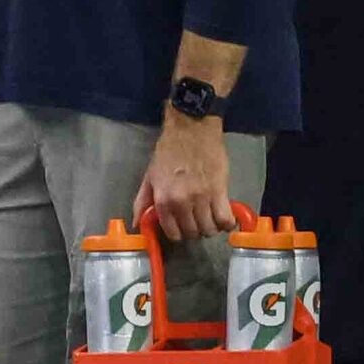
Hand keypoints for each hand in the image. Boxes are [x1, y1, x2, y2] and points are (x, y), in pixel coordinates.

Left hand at [133, 121, 231, 241]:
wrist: (191, 130)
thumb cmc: (168, 151)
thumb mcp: (150, 176)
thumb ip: (142, 202)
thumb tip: (137, 223)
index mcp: (163, 199)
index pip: (172, 232)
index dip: (177, 233)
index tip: (180, 228)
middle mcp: (182, 202)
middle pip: (192, 232)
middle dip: (193, 231)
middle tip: (195, 222)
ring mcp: (203, 198)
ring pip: (209, 229)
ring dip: (209, 228)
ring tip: (209, 219)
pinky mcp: (221, 191)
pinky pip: (226, 219)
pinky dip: (226, 224)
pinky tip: (224, 219)